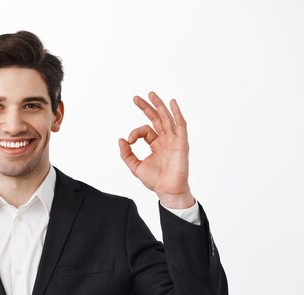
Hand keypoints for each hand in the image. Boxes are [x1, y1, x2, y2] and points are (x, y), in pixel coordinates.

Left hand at [118, 92, 194, 208]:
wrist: (168, 190)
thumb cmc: (155, 180)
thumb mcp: (135, 166)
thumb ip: (127, 154)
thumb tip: (121, 139)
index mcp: (156, 144)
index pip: (145, 130)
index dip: (135, 132)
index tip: (129, 141)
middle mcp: (166, 140)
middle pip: (156, 118)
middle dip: (147, 107)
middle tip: (136, 98)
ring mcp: (175, 140)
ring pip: (167, 118)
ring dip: (159, 105)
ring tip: (151, 94)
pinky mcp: (182, 142)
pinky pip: (181, 125)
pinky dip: (177, 113)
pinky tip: (172, 102)